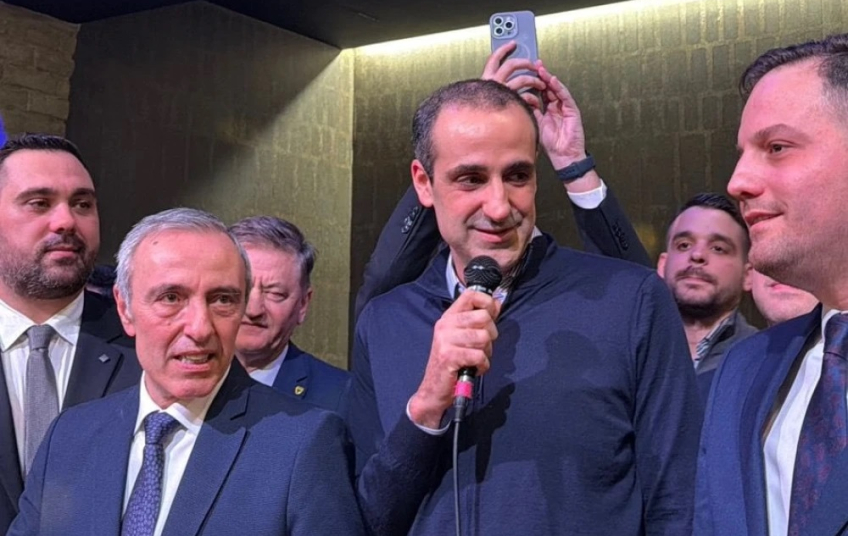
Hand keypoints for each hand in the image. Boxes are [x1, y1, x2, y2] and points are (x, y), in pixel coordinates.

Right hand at [408, 290, 499, 427]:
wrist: (433, 390)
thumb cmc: (452, 363)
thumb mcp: (464, 337)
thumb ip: (479, 320)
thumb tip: (497, 302)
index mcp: (449, 317)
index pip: (471, 295)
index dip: (487, 302)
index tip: (491, 315)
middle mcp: (445, 325)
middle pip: (483, 317)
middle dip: (491, 334)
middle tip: (482, 346)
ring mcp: (445, 340)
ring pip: (484, 337)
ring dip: (486, 352)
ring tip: (476, 358)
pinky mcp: (448, 356)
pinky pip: (479, 356)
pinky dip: (482, 365)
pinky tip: (474, 368)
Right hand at [481, 42, 545, 108]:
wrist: (478, 129)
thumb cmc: (479, 114)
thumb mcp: (479, 96)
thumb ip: (488, 88)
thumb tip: (497, 81)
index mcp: (485, 80)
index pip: (494, 59)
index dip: (504, 49)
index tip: (512, 44)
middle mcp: (494, 83)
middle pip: (512, 65)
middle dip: (525, 63)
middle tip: (532, 65)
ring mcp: (504, 92)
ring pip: (523, 79)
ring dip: (534, 80)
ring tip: (540, 84)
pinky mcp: (512, 102)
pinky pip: (526, 96)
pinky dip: (532, 98)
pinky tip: (534, 101)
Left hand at [534, 64, 587, 168]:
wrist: (564, 156)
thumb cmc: (552, 144)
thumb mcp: (536, 125)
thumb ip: (531, 113)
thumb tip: (520, 102)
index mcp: (547, 110)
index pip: (539, 93)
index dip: (532, 83)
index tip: (524, 73)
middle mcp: (556, 106)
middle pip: (548, 87)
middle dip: (540, 76)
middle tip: (533, 64)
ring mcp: (564, 107)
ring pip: (556, 89)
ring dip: (548, 78)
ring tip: (541, 69)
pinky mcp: (572, 110)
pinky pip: (565, 96)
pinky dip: (559, 88)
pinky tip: (552, 80)